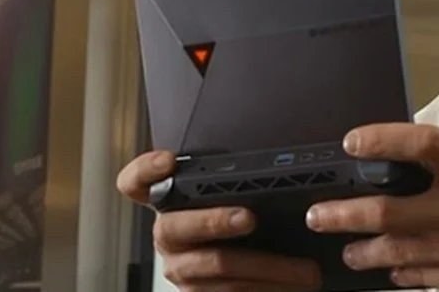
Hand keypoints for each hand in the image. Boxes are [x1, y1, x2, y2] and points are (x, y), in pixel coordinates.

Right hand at [116, 150, 322, 291]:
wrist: (253, 276)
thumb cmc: (247, 227)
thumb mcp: (238, 199)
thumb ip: (237, 183)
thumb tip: (279, 163)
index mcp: (170, 205)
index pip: (136, 184)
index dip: (145, 170)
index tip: (168, 159)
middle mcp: (169, 237)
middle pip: (172, 226)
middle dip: (213, 220)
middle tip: (249, 217)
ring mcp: (182, 270)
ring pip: (216, 264)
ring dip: (266, 266)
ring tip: (303, 266)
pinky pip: (234, 291)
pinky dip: (269, 287)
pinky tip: (295, 284)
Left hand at [304, 124, 438, 291]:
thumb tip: (413, 147)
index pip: (426, 145)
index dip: (383, 139)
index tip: (353, 142)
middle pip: (391, 210)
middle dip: (345, 214)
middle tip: (320, 215)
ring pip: (393, 252)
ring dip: (361, 251)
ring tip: (347, 248)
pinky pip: (414, 278)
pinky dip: (396, 271)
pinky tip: (387, 266)